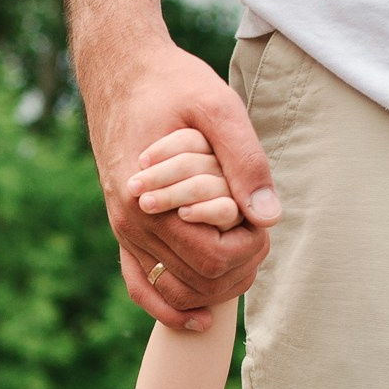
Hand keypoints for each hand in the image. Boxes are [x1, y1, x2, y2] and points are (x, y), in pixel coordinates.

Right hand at [81, 40, 278, 328]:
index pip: (214, 260)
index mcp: (152, 201)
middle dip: (239, 269)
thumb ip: (245, 159)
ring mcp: (124, 231)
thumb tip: (269, 217)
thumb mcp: (217, 106)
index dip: (249, 249)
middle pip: (198, 283)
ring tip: (243, 259)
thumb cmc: (172, 84)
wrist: (119, 72)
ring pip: (174, 292)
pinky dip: (171, 308)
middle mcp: (132, 225)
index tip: (261, 217)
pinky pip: (140, 286)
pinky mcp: (123, 230)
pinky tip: (201, 316)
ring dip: (215, 289)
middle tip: (257, 233)